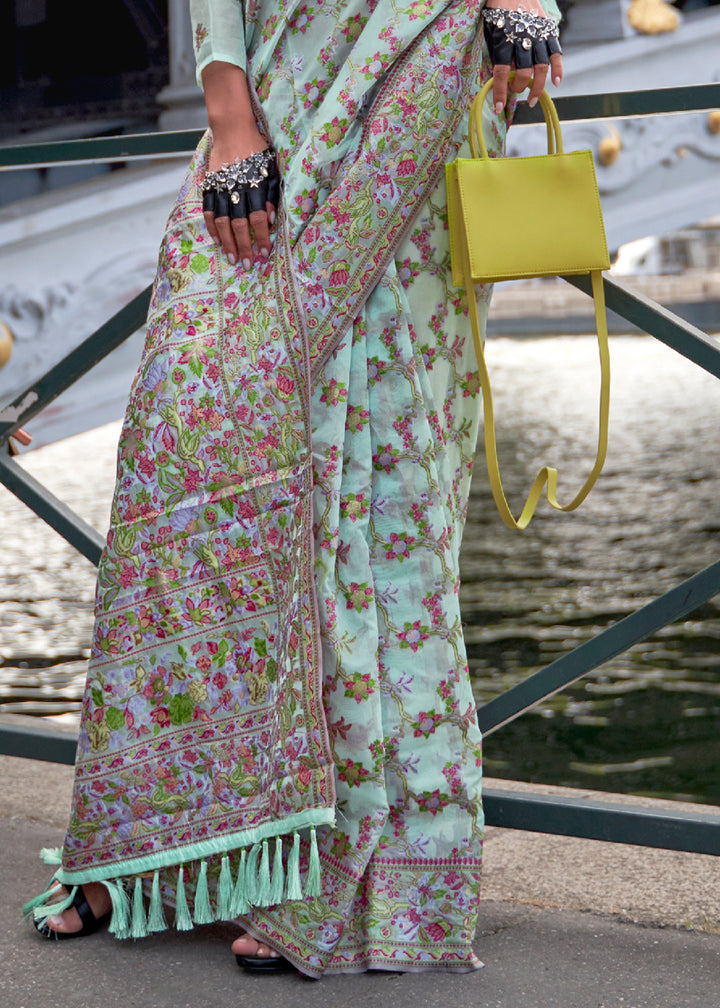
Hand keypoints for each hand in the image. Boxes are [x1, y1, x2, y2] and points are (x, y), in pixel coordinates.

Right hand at [203, 123, 279, 267]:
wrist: (233, 129)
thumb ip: (272, 195)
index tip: (264, 253)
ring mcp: (221, 188)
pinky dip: (213, 227)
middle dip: (244, 246)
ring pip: (223, 222)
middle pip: (240, 225)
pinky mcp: (210, 186)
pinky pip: (209, 211)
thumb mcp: (271, 170)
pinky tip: (217, 240)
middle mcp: (237, 190)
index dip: (261, 237)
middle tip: (247, 264)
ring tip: (232, 258)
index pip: (258, 219)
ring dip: (227, 242)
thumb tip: (271, 221)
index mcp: (255, 187)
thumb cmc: (257, 151)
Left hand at [484, 1, 563, 113]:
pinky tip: (557, 82)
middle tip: (514, 92)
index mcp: (505, 39)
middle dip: (518, 88)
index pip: (501, 72)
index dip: (500, 92)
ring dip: (537, 87)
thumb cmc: (498, 12)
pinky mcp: (549, 30)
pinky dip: (558, 68)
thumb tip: (503, 77)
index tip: (498, 107)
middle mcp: (523, 38)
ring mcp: (538, 34)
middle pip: (523, 72)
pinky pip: (556, 52)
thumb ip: (498, 52)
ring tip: (531, 100)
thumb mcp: (492, 31)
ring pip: (541, 67)